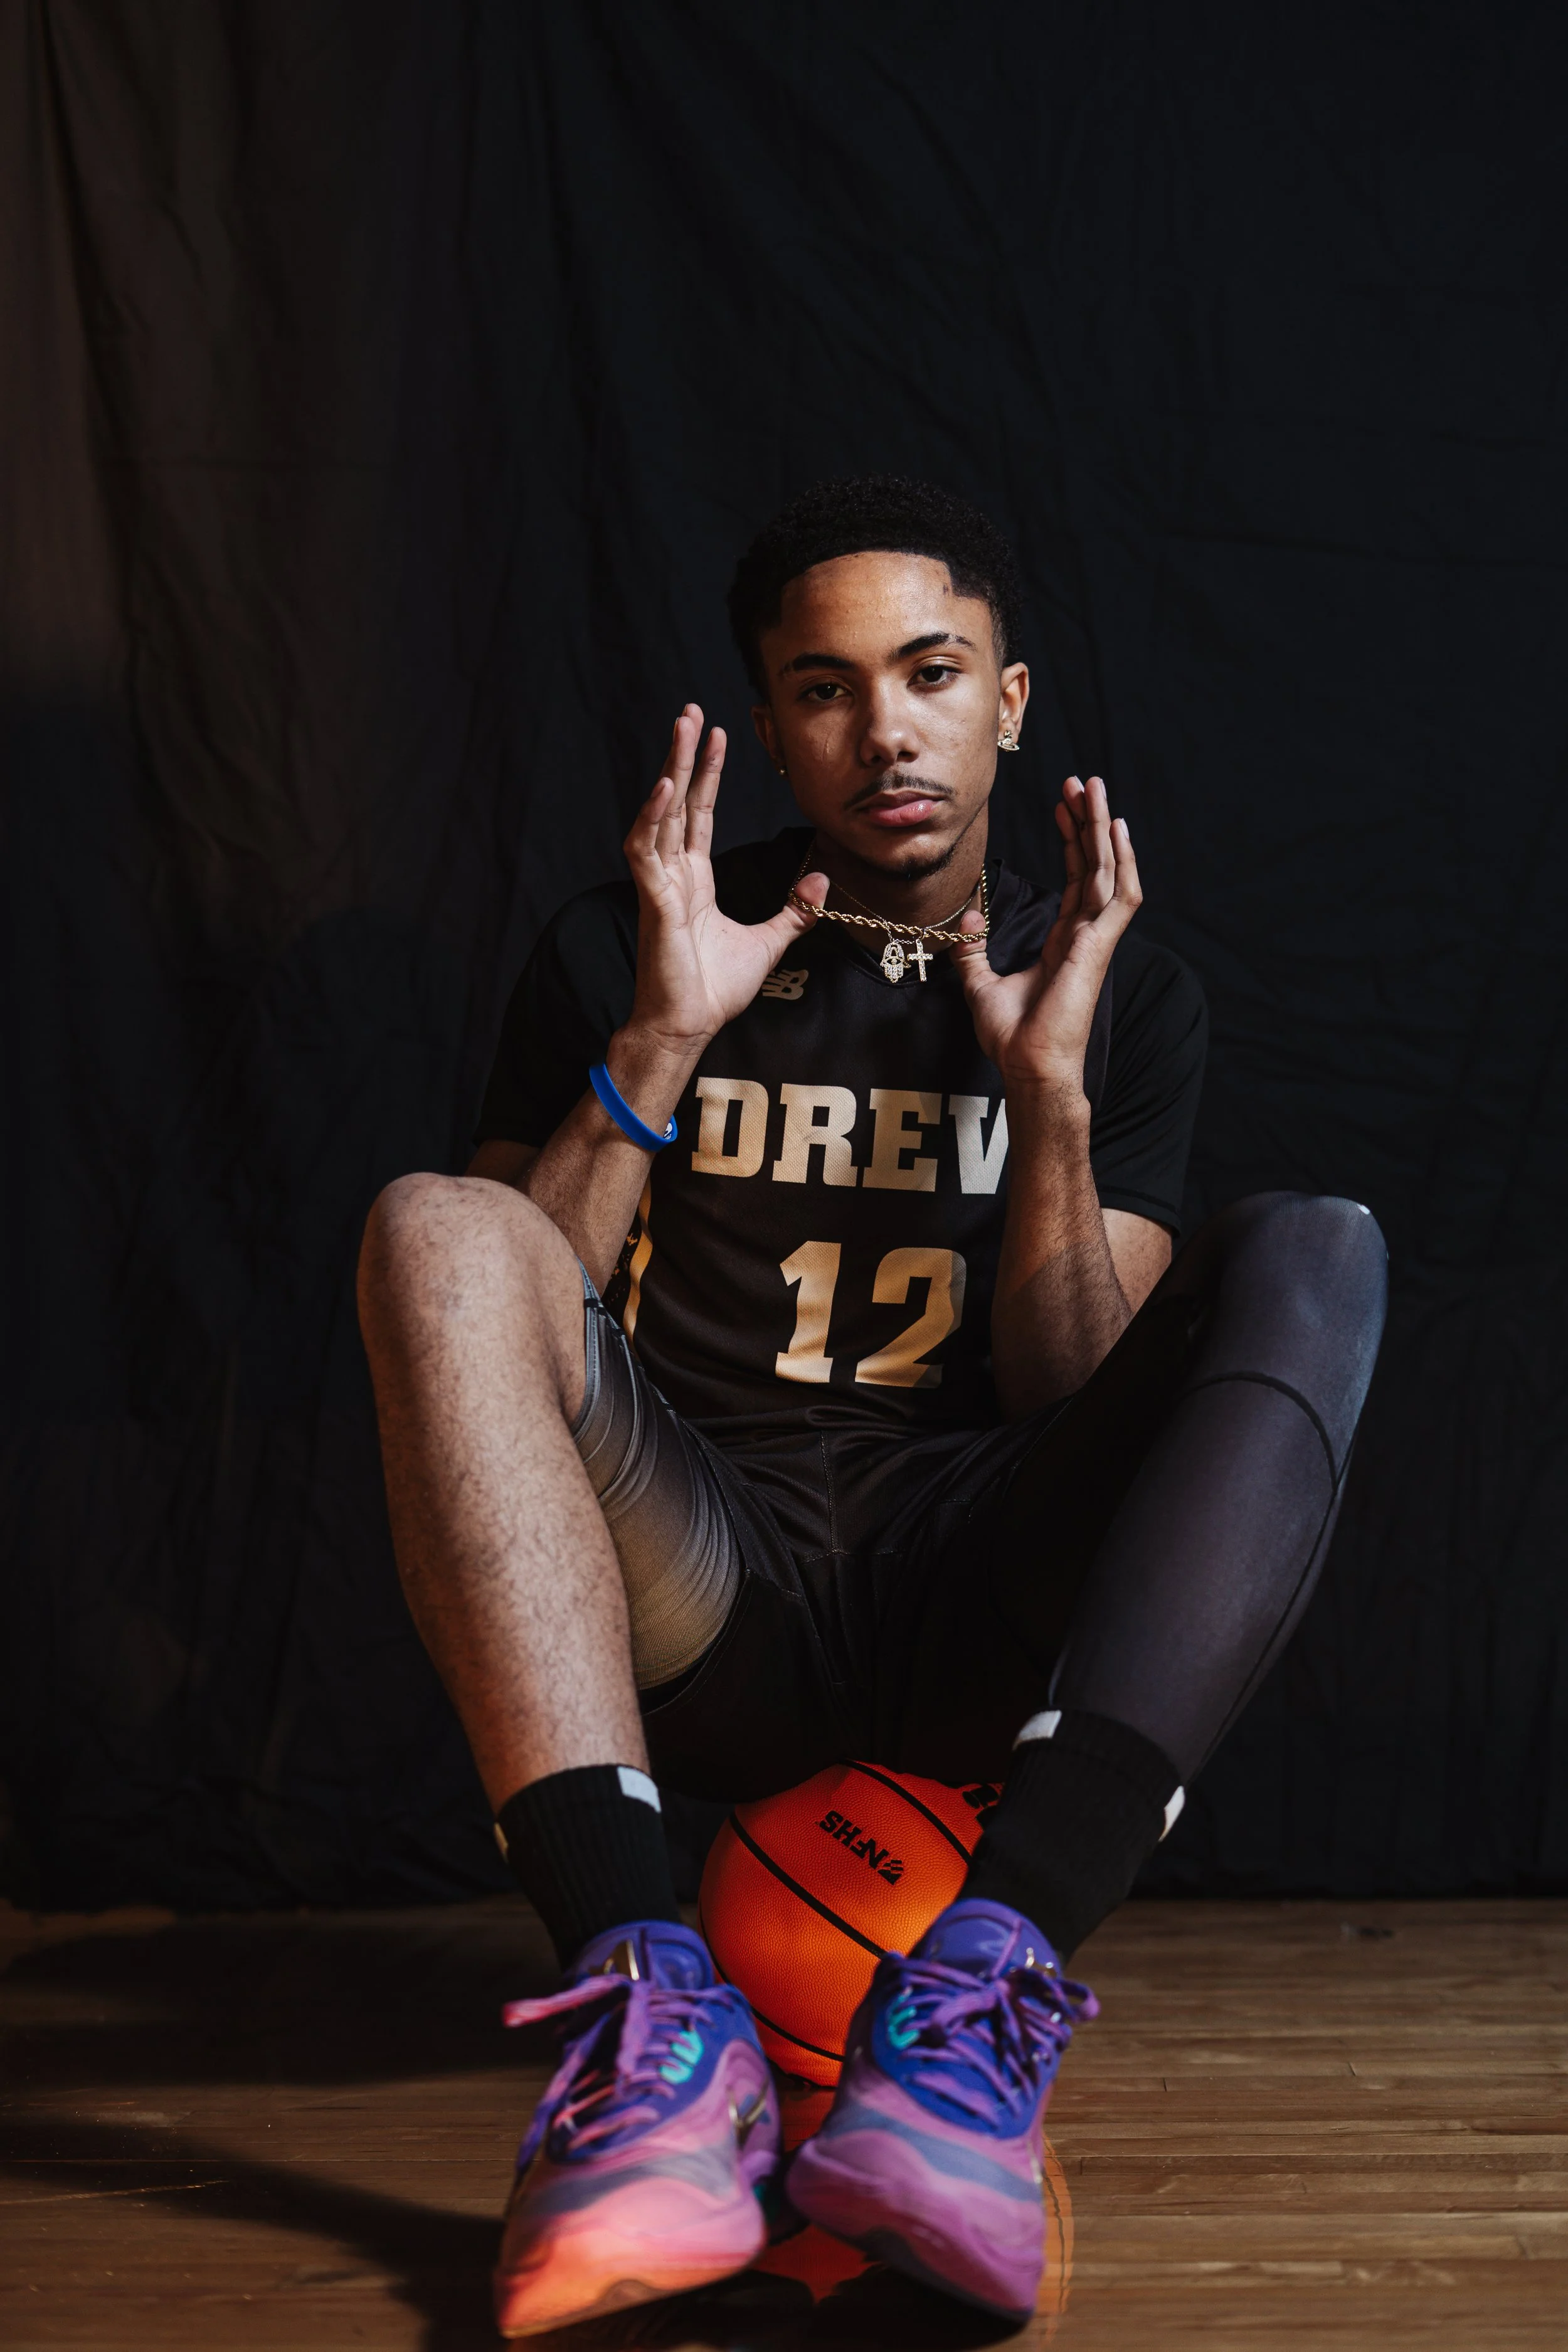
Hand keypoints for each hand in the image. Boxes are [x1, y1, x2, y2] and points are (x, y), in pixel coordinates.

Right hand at [620, 706, 825, 1065]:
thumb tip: (819, 878)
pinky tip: (666, 787)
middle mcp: (674, 874)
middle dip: (685, 755)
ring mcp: (660, 885)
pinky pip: (647, 851)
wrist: (690, 1025)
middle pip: (678, 801)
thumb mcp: (769, 941)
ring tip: (682, 730)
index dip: (708, 774)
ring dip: (670, 770)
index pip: (700, 813)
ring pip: (661, 814)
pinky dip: (653, 817)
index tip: (719, 736)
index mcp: (694, 879)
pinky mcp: (653, 902)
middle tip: (692, 712)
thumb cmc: (715, 989)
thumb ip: (792, 909)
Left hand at [955, 773, 1140, 1091]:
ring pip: (1107, 869)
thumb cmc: (1012, 1036)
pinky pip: (1120, 895)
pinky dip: (1122, 860)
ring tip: (1094, 789)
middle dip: (1088, 821)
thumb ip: (973, 948)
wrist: (1028, 1065)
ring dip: (1102, 828)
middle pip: (1093, 864)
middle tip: (1081, 782)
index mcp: (1064, 940)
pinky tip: (1115, 829)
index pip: (1073, 877)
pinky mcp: (1099, 946)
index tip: (1060, 806)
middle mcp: (1084, 934)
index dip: (1069, 840)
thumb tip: (968, 916)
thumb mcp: (979, 982)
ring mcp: (1096, 939)